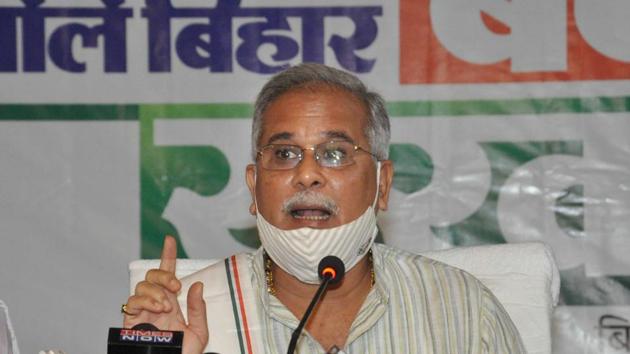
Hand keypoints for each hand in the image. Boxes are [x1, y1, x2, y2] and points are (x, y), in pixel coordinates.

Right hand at [123, 235, 208, 353]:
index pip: (168, 274)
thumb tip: (196, 284)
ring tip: (166, 306)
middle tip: (176, 287)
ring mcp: (143, 311)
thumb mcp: (199, 332)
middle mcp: (156, 303)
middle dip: (164, 275)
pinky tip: (157, 308)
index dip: (168, 255)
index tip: (170, 240)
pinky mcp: (131, 321)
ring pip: (142, 285)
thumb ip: (198, 309)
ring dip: (156, 291)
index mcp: (172, 303)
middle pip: (152, 275)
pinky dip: (145, 300)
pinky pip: (132, 301)